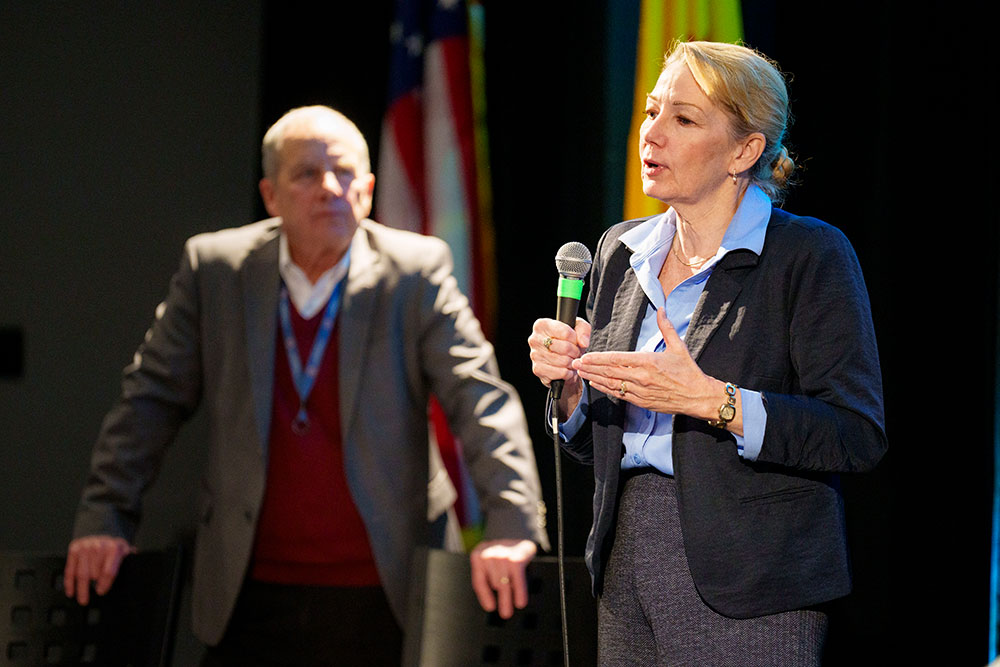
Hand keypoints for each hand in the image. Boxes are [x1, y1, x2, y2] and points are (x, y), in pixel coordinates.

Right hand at [64, 535, 134, 604]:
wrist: (100, 531)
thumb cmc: (113, 546)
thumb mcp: (125, 550)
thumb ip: (130, 559)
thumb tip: (139, 568)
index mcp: (114, 548)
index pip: (108, 571)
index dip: (105, 584)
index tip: (102, 592)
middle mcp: (98, 547)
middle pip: (94, 574)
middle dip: (92, 587)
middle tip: (91, 598)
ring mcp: (85, 548)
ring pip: (81, 574)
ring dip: (81, 589)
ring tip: (83, 600)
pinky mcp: (74, 549)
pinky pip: (70, 569)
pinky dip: (69, 583)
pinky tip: (71, 592)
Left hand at [469, 538, 536, 618]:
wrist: (518, 530)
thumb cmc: (503, 551)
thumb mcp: (490, 558)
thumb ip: (488, 573)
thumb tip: (492, 601)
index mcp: (477, 556)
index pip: (479, 581)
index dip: (485, 596)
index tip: (490, 608)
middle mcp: (488, 555)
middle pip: (495, 584)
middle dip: (502, 600)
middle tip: (505, 614)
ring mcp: (502, 556)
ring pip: (505, 584)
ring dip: (510, 597)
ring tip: (514, 607)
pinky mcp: (515, 558)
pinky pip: (517, 580)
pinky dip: (519, 592)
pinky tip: (520, 602)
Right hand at [528, 317, 590, 414]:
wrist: (567, 365)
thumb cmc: (572, 344)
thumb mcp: (580, 331)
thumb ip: (583, 330)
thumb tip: (582, 341)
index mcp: (541, 325)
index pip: (559, 328)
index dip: (572, 335)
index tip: (576, 340)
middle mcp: (533, 339)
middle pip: (561, 346)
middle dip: (574, 352)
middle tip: (576, 354)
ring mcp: (533, 356)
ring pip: (560, 361)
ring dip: (571, 363)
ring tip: (572, 362)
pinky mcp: (537, 371)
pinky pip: (557, 373)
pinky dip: (566, 373)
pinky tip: (567, 371)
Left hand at [573, 308, 721, 419]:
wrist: (698, 397)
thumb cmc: (689, 372)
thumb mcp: (679, 346)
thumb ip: (666, 327)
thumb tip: (661, 309)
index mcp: (648, 362)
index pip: (617, 359)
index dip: (599, 358)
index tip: (586, 356)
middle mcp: (641, 378)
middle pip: (609, 372)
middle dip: (590, 368)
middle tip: (575, 363)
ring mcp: (640, 392)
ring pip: (611, 384)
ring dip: (594, 378)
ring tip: (580, 373)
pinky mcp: (641, 402)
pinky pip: (618, 395)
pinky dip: (605, 389)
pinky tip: (595, 384)